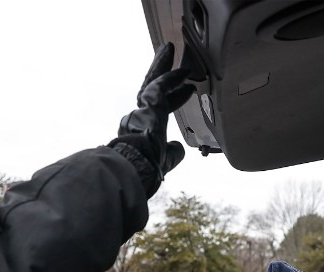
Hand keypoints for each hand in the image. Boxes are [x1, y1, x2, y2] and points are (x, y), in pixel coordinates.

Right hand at [109, 42, 194, 197]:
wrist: (135, 169)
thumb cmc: (146, 170)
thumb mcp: (165, 160)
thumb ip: (172, 152)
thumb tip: (177, 147)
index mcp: (141, 129)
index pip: (157, 107)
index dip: (173, 98)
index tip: (188, 91)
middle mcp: (138, 116)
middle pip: (150, 88)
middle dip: (160, 71)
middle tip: (166, 54)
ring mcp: (141, 110)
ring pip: (152, 82)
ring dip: (162, 65)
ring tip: (169, 50)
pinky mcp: (148, 106)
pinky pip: (161, 87)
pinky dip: (172, 78)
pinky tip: (184, 72)